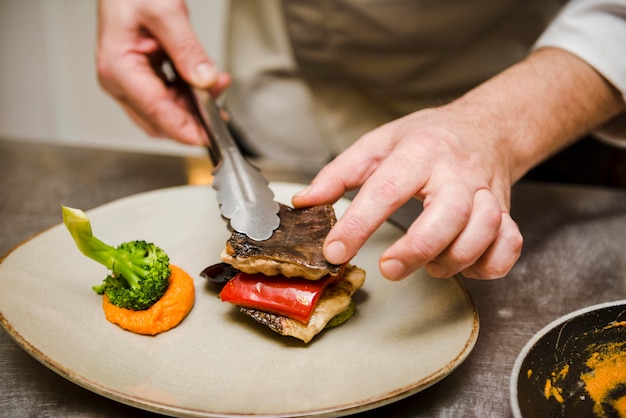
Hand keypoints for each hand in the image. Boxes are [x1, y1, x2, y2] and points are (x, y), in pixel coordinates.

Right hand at [96, 0, 230, 144]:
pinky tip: (207, 83)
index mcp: (119, 68)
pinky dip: (189, 96)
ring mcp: (129, 81)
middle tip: (221, 112)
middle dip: (193, 121)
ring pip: (166, 113)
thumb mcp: (165, 11)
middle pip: (160, 121)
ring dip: (194, 108)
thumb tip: (206, 80)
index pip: (156, 112)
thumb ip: (187, 49)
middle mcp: (120, 80)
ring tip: (218, 88)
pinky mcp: (141, 78)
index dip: (185, 129)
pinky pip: (167, 98)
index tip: (209, 136)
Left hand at [292, 103, 522, 280]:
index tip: (335, 251)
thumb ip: (338, 174)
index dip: (358, 224)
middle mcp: (457, 172)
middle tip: (389, 268)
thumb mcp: (378, 143)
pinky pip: (509, 245)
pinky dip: (489, 265)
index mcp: (419, 152)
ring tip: (429, 265)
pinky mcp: (507, 212)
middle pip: (448, 214)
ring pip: (483, 231)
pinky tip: (465, 265)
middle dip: (417, 248)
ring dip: (454, 259)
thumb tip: (304, 202)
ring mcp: (486, 192)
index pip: (386, 189)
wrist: (485, 127)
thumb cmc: (427, 138)